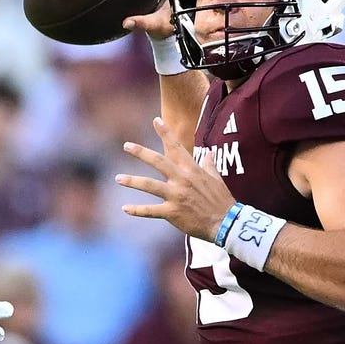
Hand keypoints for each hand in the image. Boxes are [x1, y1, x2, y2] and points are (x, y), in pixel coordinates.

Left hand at [116, 117, 236, 240]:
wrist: (226, 223)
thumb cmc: (221, 201)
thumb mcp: (216, 179)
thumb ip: (210, 165)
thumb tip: (210, 152)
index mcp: (192, 170)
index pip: (177, 147)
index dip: (166, 133)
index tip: (156, 120)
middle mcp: (182, 180)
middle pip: (158, 161)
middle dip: (141, 152)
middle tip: (126, 145)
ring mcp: (176, 196)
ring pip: (150, 185)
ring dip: (132, 181)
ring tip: (118, 178)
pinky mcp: (172, 212)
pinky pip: (150, 210)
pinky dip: (137, 210)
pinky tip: (125, 208)